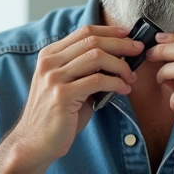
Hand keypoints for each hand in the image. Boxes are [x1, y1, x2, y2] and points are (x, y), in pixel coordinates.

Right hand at [0, 25, 144, 173]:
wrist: (35, 142)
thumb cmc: (56, 116)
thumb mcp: (68, 85)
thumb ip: (85, 70)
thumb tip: (118, 59)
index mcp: (49, 56)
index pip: (84, 32)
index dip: (109, 31)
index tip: (128, 35)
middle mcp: (49, 63)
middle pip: (92, 41)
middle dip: (120, 44)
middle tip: (138, 51)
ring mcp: (54, 78)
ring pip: (96, 57)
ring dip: (120, 65)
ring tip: (131, 77)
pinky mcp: (62, 95)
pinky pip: (97, 80)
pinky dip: (116, 82)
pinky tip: (123, 89)